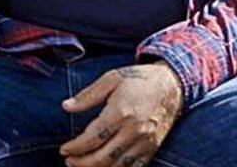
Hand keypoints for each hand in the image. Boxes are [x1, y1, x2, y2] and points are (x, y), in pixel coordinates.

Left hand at [58, 62, 183, 166]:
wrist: (172, 85)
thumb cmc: (140, 79)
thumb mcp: (112, 78)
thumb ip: (88, 95)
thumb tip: (66, 106)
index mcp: (121, 112)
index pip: (92, 138)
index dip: (75, 147)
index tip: (64, 149)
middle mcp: (133, 130)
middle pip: (103, 157)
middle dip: (82, 163)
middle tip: (69, 160)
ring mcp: (144, 142)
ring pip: (117, 166)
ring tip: (83, 166)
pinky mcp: (152, 148)